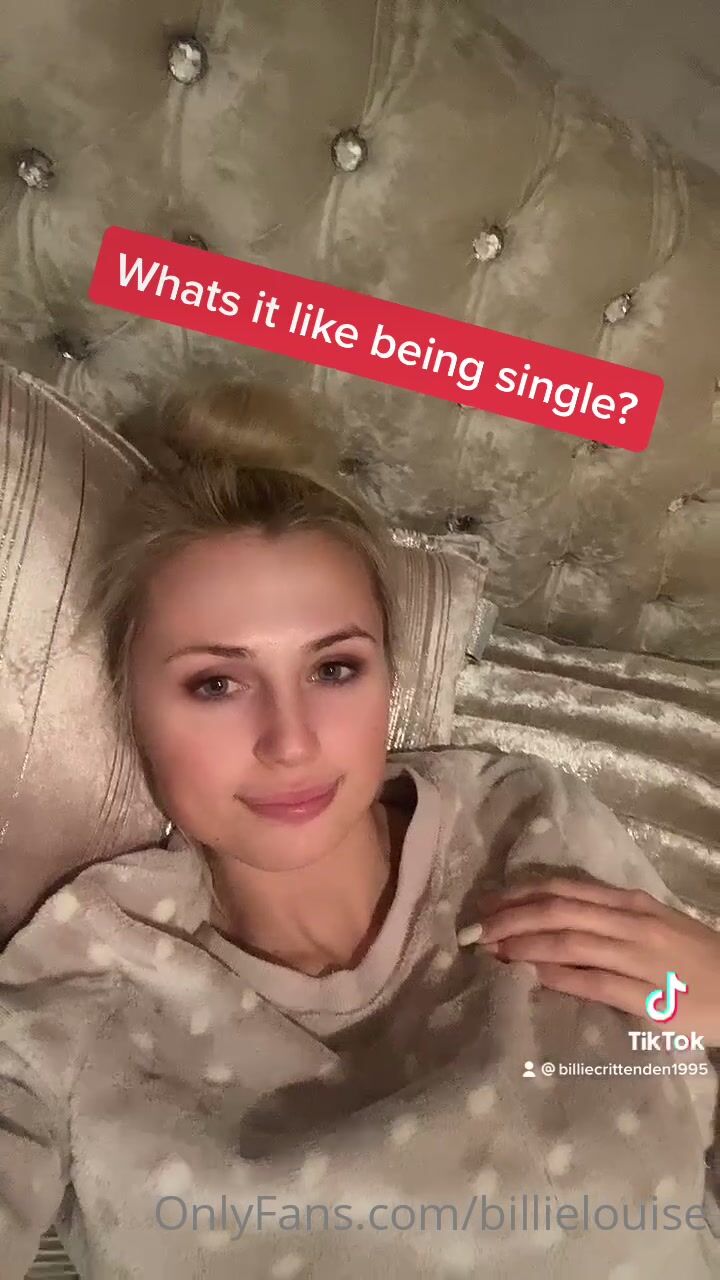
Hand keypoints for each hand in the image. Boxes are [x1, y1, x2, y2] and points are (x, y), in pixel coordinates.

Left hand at [470, 876, 719, 1047]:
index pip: (564, 889)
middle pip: (559, 911)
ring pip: (572, 943)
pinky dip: (560, 978)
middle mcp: (633, 923)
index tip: (485, 904)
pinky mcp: (653, 999)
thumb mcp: (652, 924)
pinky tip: (532, 979)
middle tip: (474, 930)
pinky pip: (598, 983)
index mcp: (630, 902)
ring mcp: (643, 959)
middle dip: (510, 918)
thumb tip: (552, 919)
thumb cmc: (695, 959)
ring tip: (492, 952)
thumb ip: (607, 919)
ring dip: (526, 946)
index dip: (519, 894)